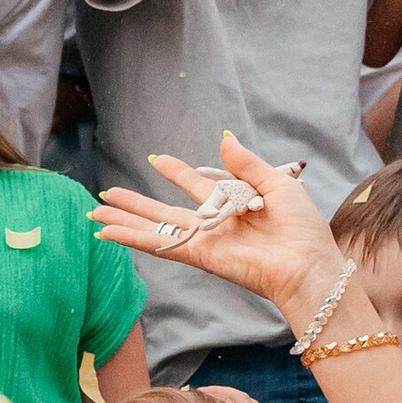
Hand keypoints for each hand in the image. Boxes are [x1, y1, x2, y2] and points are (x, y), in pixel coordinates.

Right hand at [91, 130, 345, 321]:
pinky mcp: (198, 255)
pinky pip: (159, 244)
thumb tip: (223, 138)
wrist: (307, 264)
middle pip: (165, 210)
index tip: (157, 159)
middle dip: (136, 202)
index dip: (177, 172)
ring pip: (154, 228)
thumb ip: (246, 164)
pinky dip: (131, 238)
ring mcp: (203, 241)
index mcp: (233, 204)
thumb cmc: (302, 228)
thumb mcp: (276, 184)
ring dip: (123, 221)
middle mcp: (213, 224)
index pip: (197, 185)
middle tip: (107, 192)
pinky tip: (106, 234)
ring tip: (95, 213)